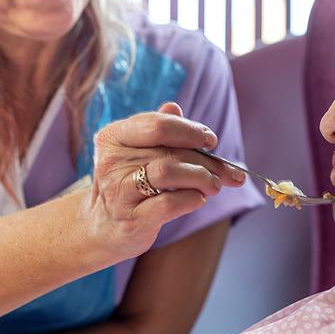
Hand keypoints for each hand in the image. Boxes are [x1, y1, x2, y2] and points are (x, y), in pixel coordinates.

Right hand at [89, 101, 245, 258]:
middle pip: (170, 151)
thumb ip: (159, 129)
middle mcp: (111, 161)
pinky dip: (191, 199)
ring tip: (214, 185)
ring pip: (168, 172)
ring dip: (201, 177)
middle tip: (226, 171)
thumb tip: (175, 107)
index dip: (190, 131)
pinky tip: (198, 199)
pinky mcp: (130, 219)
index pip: (158, 125)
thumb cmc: (131, 182)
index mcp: (113, 137)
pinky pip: (168, 204)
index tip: (210, 141)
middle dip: (206, 160)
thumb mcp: (141, 152)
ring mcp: (118, 191)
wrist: (107, 225)